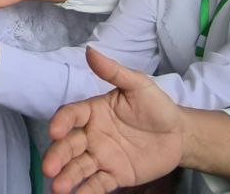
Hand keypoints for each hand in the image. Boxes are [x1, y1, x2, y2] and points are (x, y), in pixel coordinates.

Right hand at [44, 48, 183, 192]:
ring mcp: (101, 157)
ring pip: (79, 167)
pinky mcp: (114, 175)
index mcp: (93, 112)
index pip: (72, 115)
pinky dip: (86, 191)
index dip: (62, 122)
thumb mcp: (138, 85)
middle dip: (57, 156)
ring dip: (67, 177)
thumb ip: (114, 72)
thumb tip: (90, 51)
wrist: (180, 135)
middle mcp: (92, 135)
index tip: (55, 130)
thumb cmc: (157, 107)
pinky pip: (97, 184)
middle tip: (49, 169)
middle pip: (69, 145)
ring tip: (58, 188)